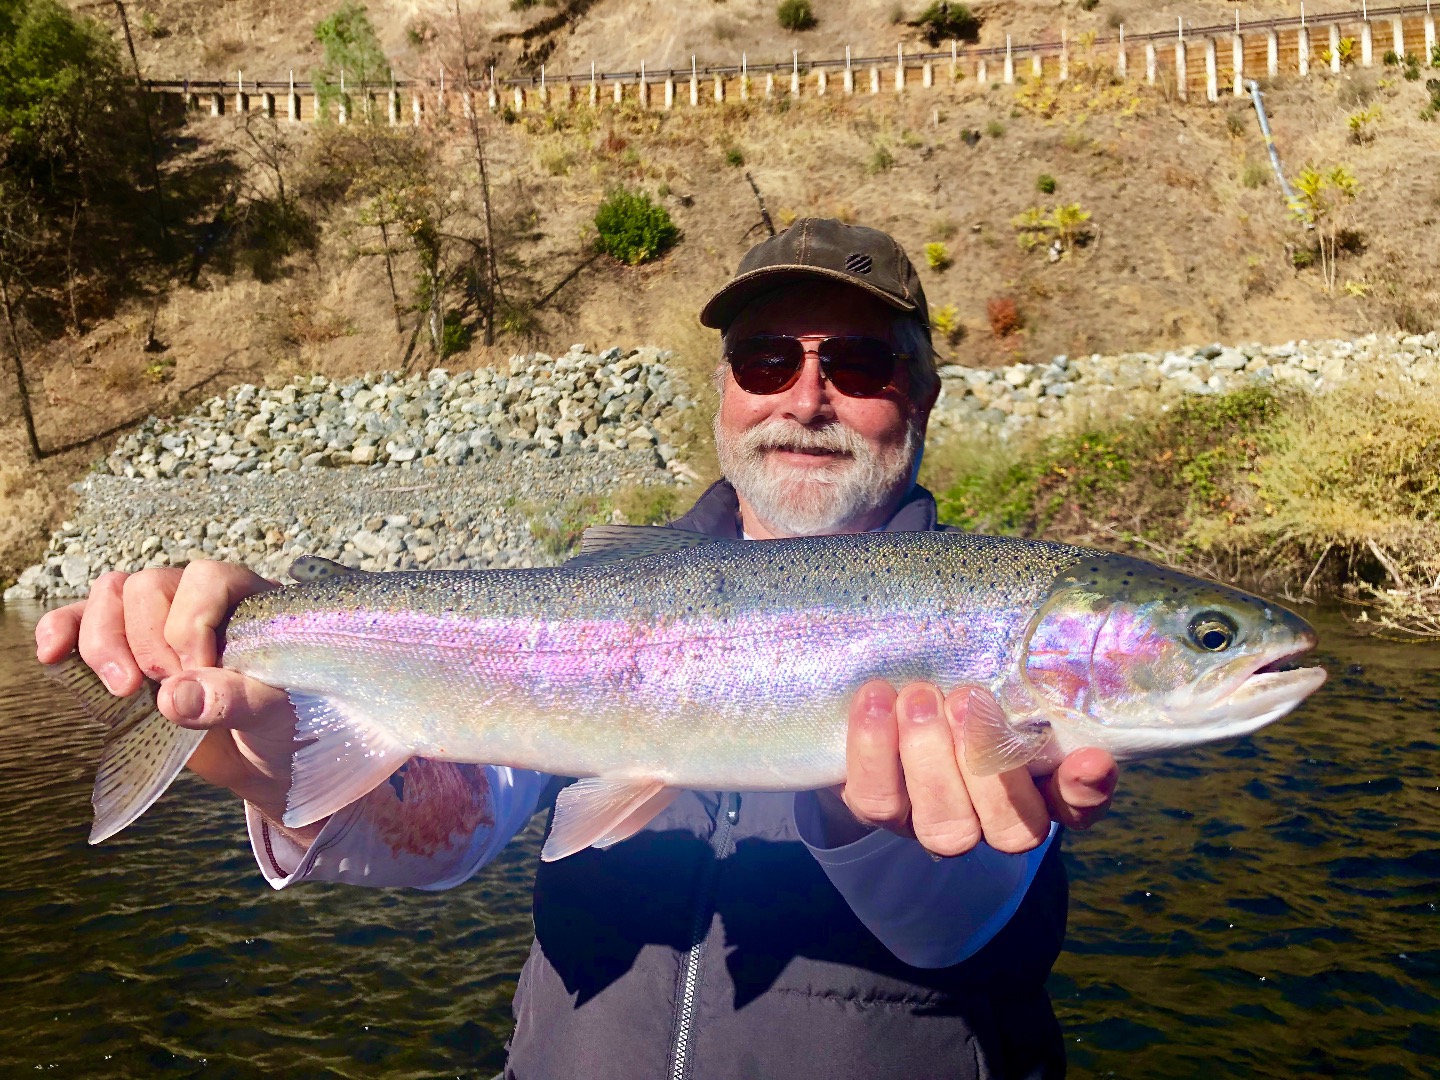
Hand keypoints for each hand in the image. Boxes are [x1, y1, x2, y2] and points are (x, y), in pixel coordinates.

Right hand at [34, 561, 321, 839]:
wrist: (270, 759)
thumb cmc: (287, 725)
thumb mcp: (278, 714)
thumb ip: (235, 700)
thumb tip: (173, 696)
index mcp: (248, 598)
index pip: (206, 579)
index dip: (192, 624)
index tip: (201, 671)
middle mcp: (197, 600)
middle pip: (148, 585)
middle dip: (147, 641)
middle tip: (166, 687)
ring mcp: (156, 624)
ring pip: (110, 598)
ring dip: (104, 642)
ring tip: (124, 690)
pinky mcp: (124, 653)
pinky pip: (79, 623)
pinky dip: (61, 633)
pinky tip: (52, 656)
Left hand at [813, 680, 1117, 855]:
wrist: (887, 702)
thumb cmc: (962, 680)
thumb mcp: (996, 676)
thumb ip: (1024, 677)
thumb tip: (1050, 649)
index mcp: (1041, 789)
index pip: (1079, 807)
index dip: (1086, 790)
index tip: (1090, 758)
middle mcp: (995, 820)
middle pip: (1010, 827)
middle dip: (987, 762)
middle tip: (968, 699)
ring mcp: (937, 822)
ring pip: (944, 823)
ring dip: (929, 758)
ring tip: (920, 698)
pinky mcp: (882, 811)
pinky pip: (877, 798)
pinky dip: (873, 747)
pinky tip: (877, 698)